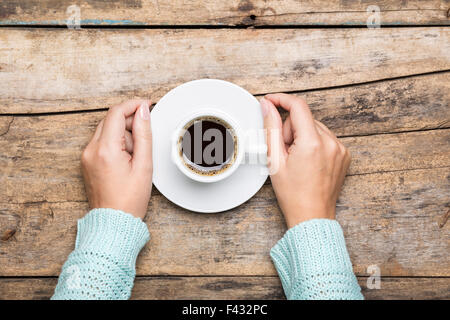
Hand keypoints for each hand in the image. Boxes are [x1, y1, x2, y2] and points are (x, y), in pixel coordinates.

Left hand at [81, 100, 152, 218]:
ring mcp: (87, 156)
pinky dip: (115, 143)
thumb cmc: (129, 199)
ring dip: (123, 133)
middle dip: (129, 121)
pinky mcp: (87, 161)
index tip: (146, 106)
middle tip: (144, 135)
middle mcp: (91, 150)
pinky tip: (126, 158)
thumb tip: (143, 112)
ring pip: (106, 130)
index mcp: (105, 149)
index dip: (133, 105)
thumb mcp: (144, 165)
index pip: (116, 112)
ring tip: (135, 155)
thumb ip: (143, 134)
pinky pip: (102, 142)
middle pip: (110, 119)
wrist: (114, 221)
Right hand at [260, 93, 350, 228]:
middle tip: (285, 153)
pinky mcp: (344, 154)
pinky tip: (309, 162)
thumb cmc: (293, 194)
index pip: (298, 106)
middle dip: (290, 130)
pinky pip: (325, 138)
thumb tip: (268, 107)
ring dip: (302, 137)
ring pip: (315, 127)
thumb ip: (271, 128)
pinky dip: (314, 144)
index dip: (281, 99)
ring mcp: (340, 149)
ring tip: (298, 160)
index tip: (271, 100)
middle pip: (304, 119)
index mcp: (312, 143)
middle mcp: (331, 142)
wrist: (312, 215)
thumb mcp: (275, 160)